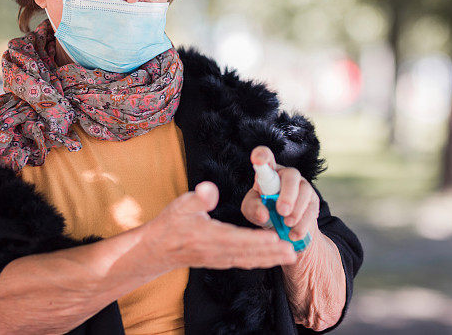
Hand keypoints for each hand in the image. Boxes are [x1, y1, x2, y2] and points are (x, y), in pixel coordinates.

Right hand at [147, 180, 297, 269]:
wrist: (158, 249)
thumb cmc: (171, 224)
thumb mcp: (180, 206)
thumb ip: (198, 199)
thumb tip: (210, 189)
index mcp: (208, 236)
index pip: (236, 239)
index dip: (256, 239)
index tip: (275, 237)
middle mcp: (216, 251)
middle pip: (248, 253)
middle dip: (272, 253)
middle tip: (293, 250)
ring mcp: (219, 259)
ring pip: (248, 260)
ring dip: (271, 259)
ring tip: (291, 256)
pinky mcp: (220, 262)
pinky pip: (244, 262)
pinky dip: (260, 261)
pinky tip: (274, 258)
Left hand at [241, 146, 318, 244]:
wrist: (285, 230)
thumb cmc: (264, 212)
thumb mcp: (252, 211)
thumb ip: (253, 209)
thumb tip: (264, 214)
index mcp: (269, 173)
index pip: (266, 158)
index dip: (262, 156)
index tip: (257, 159)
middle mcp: (287, 175)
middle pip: (291, 175)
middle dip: (288, 194)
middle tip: (282, 211)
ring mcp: (303, 186)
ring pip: (305, 191)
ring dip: (297, 210)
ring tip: (287, 224)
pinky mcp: (313, 201)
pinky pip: (312, 209)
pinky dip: (303, 223)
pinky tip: (294, 234)